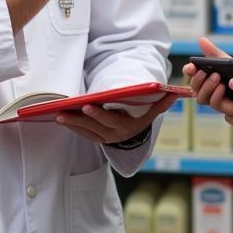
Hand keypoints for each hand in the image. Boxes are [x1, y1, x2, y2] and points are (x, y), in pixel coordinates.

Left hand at [54, 93, 177, 143]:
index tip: (87, 105)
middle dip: (78, 119)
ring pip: (85, 131)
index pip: (110, 120)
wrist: (136, 137)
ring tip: (58, 115)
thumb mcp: (151, 113)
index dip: (97, 114)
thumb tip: (174, 93)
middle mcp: (113, 135)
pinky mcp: (96, 139)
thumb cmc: (141, 118)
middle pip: (93, 127)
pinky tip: (62, 119)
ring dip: (71, 123)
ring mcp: (103, 138)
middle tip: (64, 111)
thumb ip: (160, 104)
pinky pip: (83, 134)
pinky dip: (73, 127)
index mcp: (126, 127)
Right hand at [182, 36, 232, 106]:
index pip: (190, 73)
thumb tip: (201, 40)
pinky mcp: (222, 106)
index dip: (188, 70)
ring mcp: (212, 98)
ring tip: (217, 77)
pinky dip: (216, 95)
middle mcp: (205, 89)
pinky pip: (214, 104)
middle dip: (198, 79)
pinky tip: (223, 87)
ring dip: (207, 87)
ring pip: (201, 97)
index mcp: (203, 76)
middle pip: (194, 87)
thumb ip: (213, 52)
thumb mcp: (226, 61)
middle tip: (206, 72)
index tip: (191, 66)